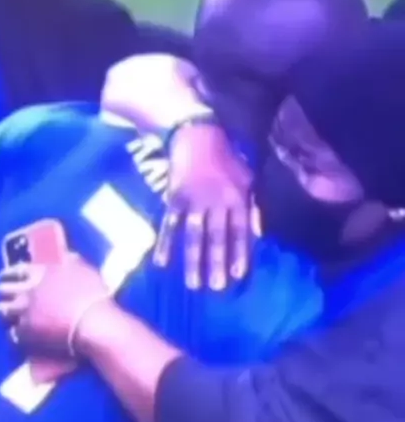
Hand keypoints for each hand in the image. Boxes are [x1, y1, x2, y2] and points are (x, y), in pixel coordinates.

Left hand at [0, 256, 110, 357]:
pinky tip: (16, 334)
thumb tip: (64, 254)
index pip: (16, 270)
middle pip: (3, 289)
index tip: (6, 276)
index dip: (9, 274)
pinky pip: (12, 333)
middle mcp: (27, 290)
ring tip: (4, 314)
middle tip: (3, 295)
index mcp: (40, 272)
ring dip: (2, 311)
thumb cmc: (93, 294)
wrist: (93, 323)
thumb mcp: (83, 268)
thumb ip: (69, 260)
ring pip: (1, 311)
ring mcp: (25, 312)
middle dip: (2, 291)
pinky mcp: (26, 333)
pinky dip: (13, 333)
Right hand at [154, 123, 259, 289]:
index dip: (239, 253)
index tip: (237, 276)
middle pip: (216, 237)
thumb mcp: (247, 177)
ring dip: (193, 261)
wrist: (196, 133)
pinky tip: (162, 263)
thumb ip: (252, 206)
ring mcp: (193, 200)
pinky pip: (169, 225)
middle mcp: (216, 201)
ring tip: (193, 285)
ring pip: (194, 235)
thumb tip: (258, 233)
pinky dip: (165, 244)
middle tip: (216, 288)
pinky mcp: (174, 198)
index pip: (240, 231)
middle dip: (216, 263)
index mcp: (237, 197)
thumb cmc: (226, 156)